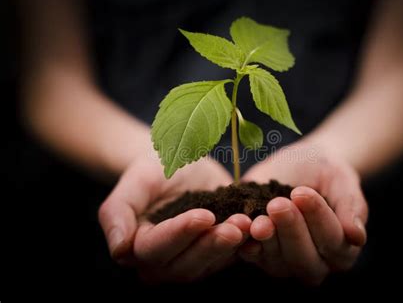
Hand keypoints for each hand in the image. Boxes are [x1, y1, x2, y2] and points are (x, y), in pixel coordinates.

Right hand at [98, 154, 250, 282]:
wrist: (179, 163)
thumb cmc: (153, 169)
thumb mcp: (136, 181)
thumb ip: (118, 212)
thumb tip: (120, 250)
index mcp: (137, 247)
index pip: (156, 248)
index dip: (180, 233)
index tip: (204, 215)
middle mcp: (162, 263)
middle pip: (186, 264)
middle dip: (211, 245)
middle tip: (235, 225)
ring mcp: (191, 261)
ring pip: (210, 264)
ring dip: (230, 246)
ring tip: (248, 224)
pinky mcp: (215, 255)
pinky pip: (229, 257)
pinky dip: (245, 245)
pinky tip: (258, 228)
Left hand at [239, 142, 367, 284]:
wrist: (300, 164)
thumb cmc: (326, 173)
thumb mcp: (342, 181)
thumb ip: (351, 207)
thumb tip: (357, 236)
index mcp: (342, 250)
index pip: (333, 241)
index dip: (317, 218)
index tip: (302, 192)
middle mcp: (315, 264)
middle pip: (304, 259)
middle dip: (291, 230)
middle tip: (278, 204)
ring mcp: (285, 264)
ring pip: (277, 262)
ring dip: (267, 240)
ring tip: (259, 217)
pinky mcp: (259, 255)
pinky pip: (252, 255)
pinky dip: (245, 243)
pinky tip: (241, 226)